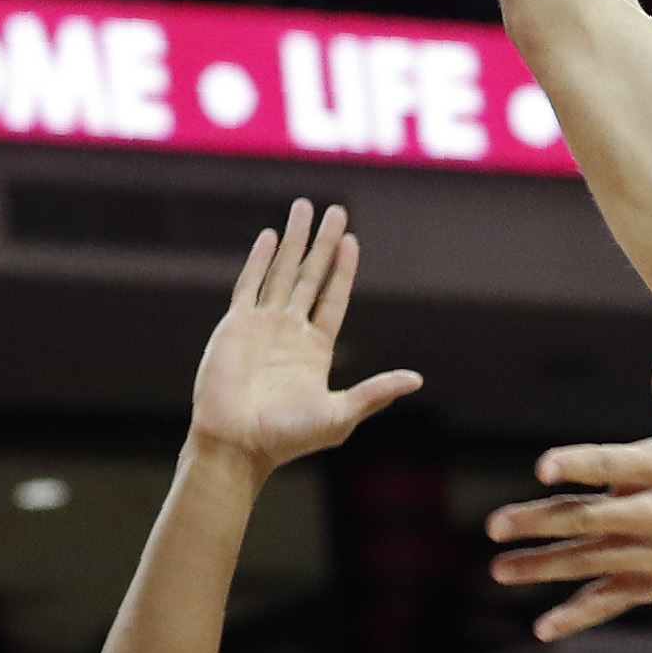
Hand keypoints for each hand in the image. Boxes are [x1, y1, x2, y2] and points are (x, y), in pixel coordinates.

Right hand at [190, 202, 423, 475]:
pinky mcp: (236, 327)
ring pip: (282, 272)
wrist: (237, 445)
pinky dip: (259, 260)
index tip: (352, 239)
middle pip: (311, 276)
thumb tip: (416, 379)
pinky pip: (249, 285)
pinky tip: (270, 236)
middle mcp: (291, 332)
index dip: (343, 269)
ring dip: (293, 240)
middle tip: (335, 210)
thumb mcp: (340, 415)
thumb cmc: (288, 438)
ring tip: (303, 207)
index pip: (334, 297)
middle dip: (322, 243)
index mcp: (316, 349)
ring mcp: (262, 326)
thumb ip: (375, 392)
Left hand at [487, 349, 651, 637]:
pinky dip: (580, 616)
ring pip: (595, 564)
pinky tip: (544, 628)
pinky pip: (614, 602)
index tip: (544, 467)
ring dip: (545, 567)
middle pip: (595, 520)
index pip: (618, 464)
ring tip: (499, 570)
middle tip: (495, 524)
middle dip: (543, 523)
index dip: (582, 465)